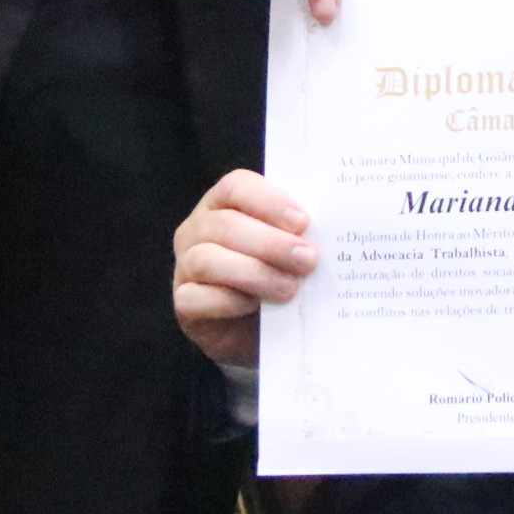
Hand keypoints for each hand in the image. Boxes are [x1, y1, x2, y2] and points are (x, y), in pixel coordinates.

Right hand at [172, 170, 318, 366]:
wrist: (259, 327)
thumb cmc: (276, 272)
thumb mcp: (289, 247)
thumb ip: (298, 233)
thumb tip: (331, 230)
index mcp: (224, 202)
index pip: (236, 186)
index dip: (268, 201)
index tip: (302, 221)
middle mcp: (198, 228)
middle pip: (225, 224)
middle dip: (270, 243)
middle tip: (307, 260)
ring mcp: (185, 265)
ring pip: (207, 260)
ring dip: (253, 273)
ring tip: (289, 288)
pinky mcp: (183, 302)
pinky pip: (194, 298)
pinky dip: (228, 301)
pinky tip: (255, 306)